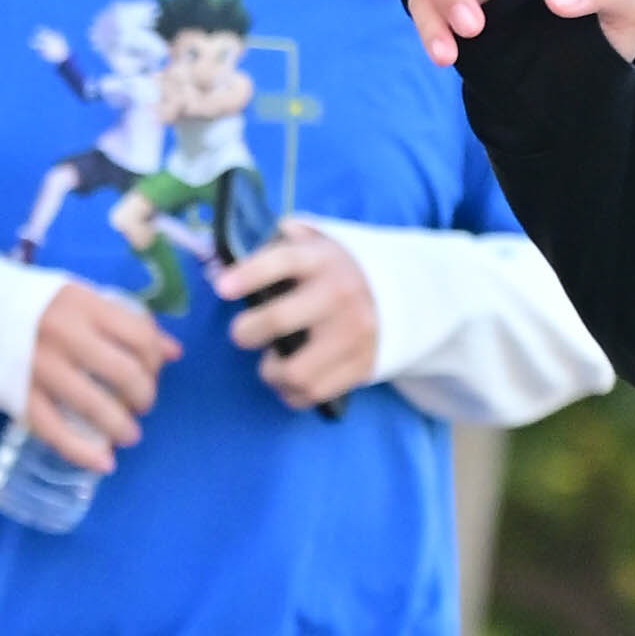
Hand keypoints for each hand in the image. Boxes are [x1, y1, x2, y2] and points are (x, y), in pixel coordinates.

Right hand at [23, 277, 175, 471]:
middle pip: (126, 374)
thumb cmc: (27, 302)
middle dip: (144, 396)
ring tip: (128, 434)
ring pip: (97, 407)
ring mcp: (41, 369)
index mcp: (83, 305)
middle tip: (142, 404)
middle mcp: (66, 336)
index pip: (140, 336)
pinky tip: (103, 463)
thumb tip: (173, 352)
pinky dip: (84, 453)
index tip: (154, 371)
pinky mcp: (19, 396)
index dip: (156, 359)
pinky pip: (57, 432)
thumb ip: (121, 320)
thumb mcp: (76, 297)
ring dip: (122, 427)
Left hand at [221, 223, 380, 408]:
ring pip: (293, 370)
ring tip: (271, 362)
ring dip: (270, 371)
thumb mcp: (320, 243)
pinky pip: (312, 392)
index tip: (222, 288)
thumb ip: (282, 242)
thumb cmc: (343, 269)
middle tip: (243, 334)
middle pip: (279, 320)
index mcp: (323, 260)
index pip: (283, 261)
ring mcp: (351, 334)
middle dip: (246, 331)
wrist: (413, 293)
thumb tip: (230, 255)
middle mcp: (339, 296)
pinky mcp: (361, 366)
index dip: (249, 274)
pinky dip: (291, 391)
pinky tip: (289, 378)